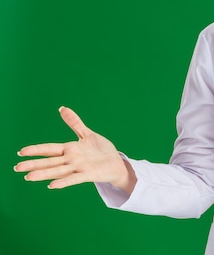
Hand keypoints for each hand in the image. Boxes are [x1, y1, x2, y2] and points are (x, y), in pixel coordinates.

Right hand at [14, 106, 136, 193]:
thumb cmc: (101, 150)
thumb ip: (74, 123)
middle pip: (50, 161)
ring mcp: (79, 167)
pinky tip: (51, 185)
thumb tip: (62, 108)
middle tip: (17, 168)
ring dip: (44, 174)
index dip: (36, 150)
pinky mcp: (89, 174)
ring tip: (29, 177)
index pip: (50, 149)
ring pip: (58, 170)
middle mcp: (71, 159)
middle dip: (34, 164)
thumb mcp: (87, 134)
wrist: (116, 163)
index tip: (21, 152)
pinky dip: (64, 181)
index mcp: (70, 149)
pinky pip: (74, 178)